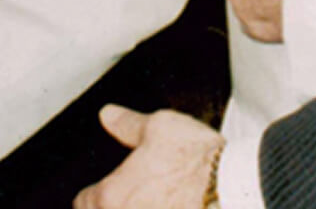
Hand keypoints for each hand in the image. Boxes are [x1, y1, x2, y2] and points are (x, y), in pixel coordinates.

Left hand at [75, 105, 222, 208]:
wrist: (233, 187)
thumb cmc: (197, 161)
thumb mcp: (159, 127)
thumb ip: (127, 125)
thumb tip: (109, 116)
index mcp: (111, 196)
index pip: (83, 203)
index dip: (93, 193)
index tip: (104, 188)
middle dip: (112, 206)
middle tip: (130, 194)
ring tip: (150, 202)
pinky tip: (173, 206)